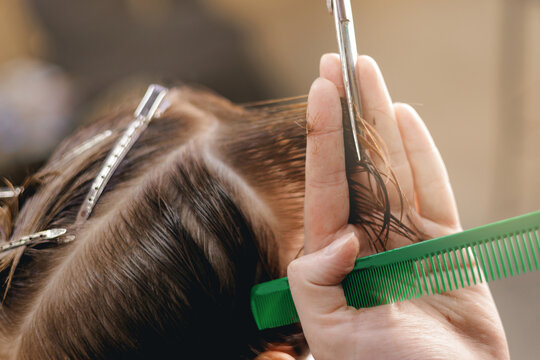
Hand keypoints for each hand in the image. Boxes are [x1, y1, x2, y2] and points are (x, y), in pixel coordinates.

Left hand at [287, 54, 509, 358]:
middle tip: (338, 64)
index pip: (325, 183)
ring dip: (378, 118)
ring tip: (368, 75)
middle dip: (346, 112)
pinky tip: (403, 119)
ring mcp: (404, 236)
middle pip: (355, 162)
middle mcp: (366, 237)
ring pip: (391, 164)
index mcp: (334, 256)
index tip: (320, 90)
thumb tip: (339, 235)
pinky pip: (431, 187)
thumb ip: (317, 280)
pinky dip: (420, 153)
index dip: (323, 135)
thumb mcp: (331, 332)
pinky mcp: (442, 241)